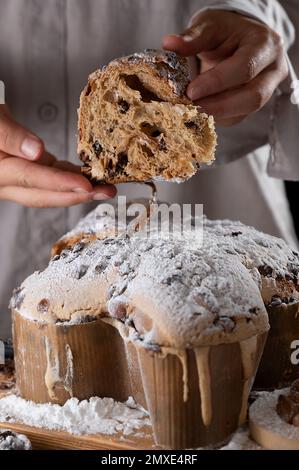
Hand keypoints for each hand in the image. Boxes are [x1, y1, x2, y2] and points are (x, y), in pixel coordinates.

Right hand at [0, 105, 115, 206]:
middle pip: (42, 194)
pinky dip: (68, 176)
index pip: (30, 178)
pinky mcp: (24, 170)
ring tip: (104, 187)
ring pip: (47, 189)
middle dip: (76, 196)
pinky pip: (48, 177)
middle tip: (105, 193)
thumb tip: (36, 151)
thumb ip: (9, 135)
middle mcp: (4, 181)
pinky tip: (87, 175)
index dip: (59, 184)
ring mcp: (15, 178)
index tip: (85, 186)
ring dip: (77, 189)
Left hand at [163, 10, 288, 125]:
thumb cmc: (225, 32)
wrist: (236, 40)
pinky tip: (199, 111)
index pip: (244, 69)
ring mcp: (267, 90)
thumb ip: (192, 37)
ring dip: (216, 114)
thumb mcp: (210, 26)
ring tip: (191, 109)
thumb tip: (169, 44)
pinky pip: (236, 118)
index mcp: (265, 45)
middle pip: (253, 97)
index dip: (217, 83)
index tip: (191, 91)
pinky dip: (216, 117)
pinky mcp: (253, 106)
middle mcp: (273, 70)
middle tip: (192, 107)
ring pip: (245, 112)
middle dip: (219, 106)